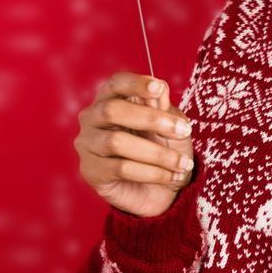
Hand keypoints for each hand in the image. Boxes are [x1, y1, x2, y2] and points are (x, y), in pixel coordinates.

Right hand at [74, 71, 195, 217]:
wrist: (161, 188)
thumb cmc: (164, 146)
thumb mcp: (171, 125)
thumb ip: (163, 107)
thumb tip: (159, 88)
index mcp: (111, 98)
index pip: (116, 83)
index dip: (135, 83)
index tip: (159, 88)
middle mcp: (92, 118)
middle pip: (112, 110)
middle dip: (152, 119)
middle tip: (183, 131)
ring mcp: (87, 144)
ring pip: (117, 142)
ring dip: (157, 153)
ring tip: (182, 163)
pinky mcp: (91, 171)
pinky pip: (121, 168)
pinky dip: (152, 172)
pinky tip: (172, 176)